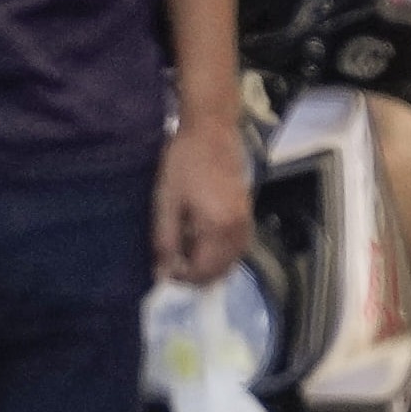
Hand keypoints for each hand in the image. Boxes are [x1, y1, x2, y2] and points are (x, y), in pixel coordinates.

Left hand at [153, 116, 251, 283]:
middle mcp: (238, 231)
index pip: (204, 271)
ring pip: (231, 262)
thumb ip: (165, 239)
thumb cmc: (183, 163)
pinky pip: (236, 248)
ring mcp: (247, 223)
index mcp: (218, 228)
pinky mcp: (247, 215)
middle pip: (221, 271)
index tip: (163, 271)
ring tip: (182, 255)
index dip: (182, 278)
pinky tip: (199, 243)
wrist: (211, 133)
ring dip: (209, 266)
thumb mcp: (166, 201)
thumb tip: (163, 272)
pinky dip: (219, 254)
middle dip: (196, 275)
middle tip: (171, 266)